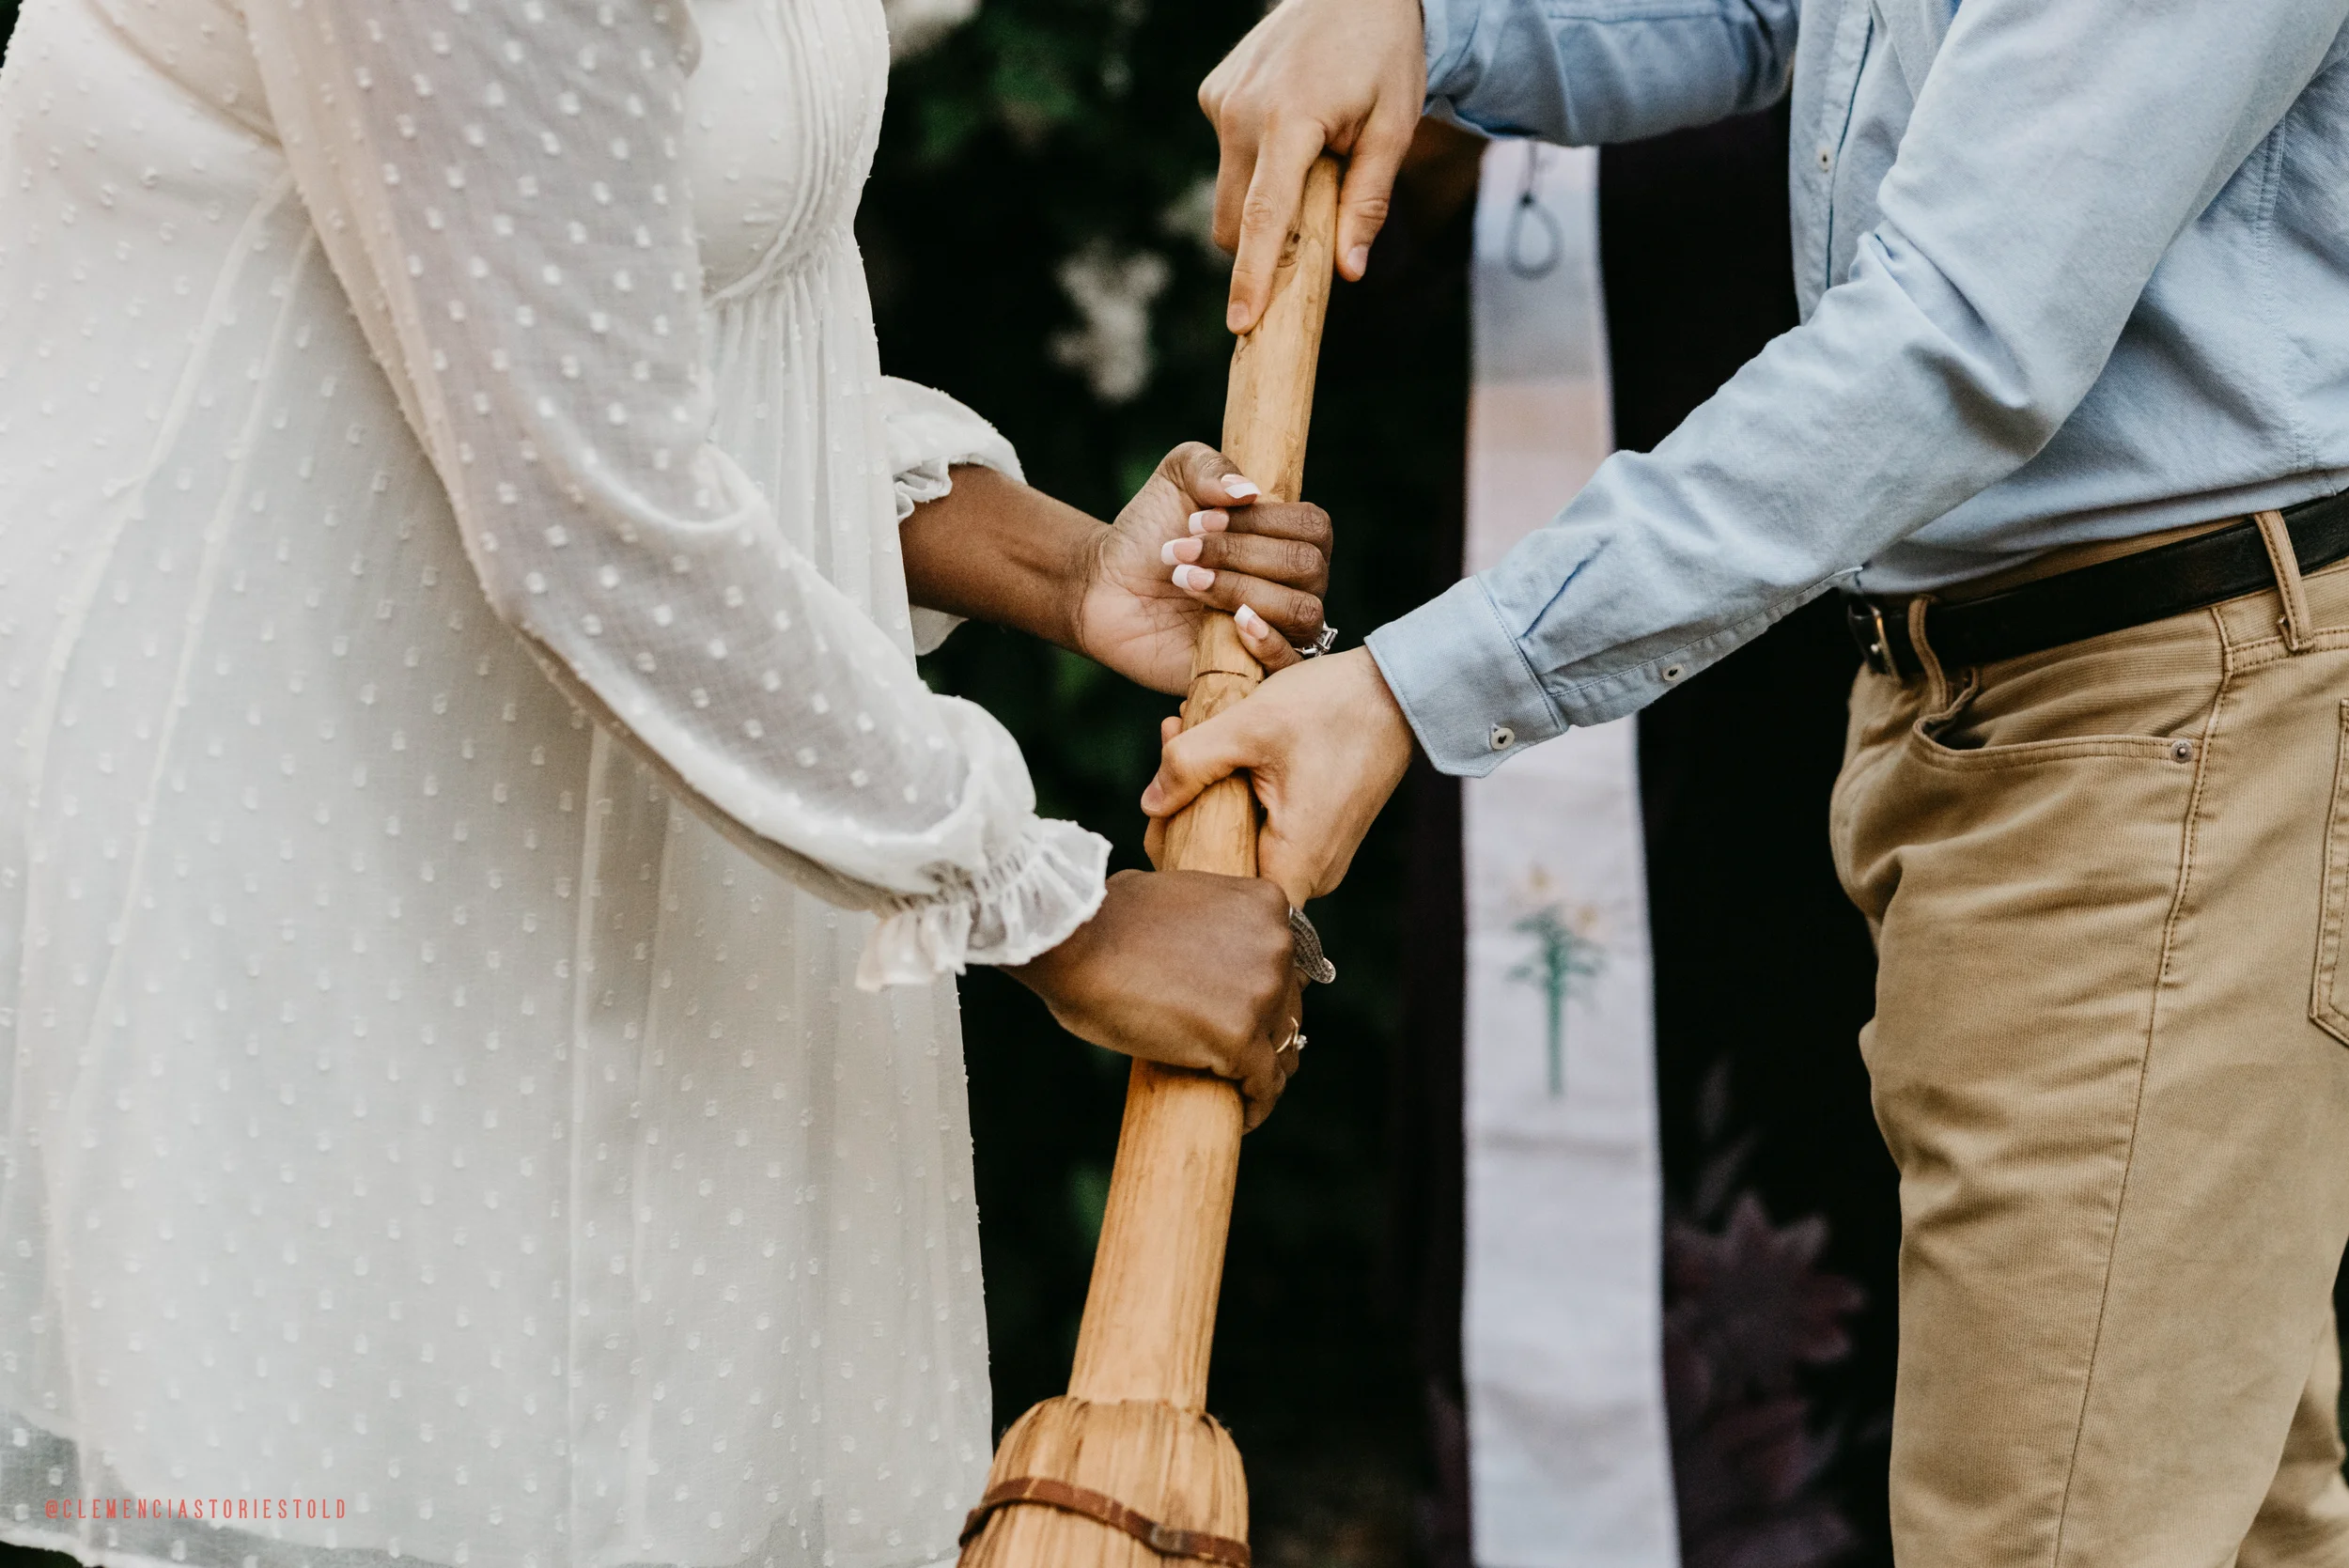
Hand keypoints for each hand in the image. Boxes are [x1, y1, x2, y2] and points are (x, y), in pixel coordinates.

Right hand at [1008, 869, 1305, 1129]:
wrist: (1075, 944)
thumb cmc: (1104, 918)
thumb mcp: (1177, 895)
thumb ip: (1207, 916)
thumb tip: (1197, 940)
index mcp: (1266, 906)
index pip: (1286, 960)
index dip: (1269, 990)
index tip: (1251, 1012)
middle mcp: (1276, 945)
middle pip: (1289, 1004)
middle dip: (1268, 1030)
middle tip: (1244, 1055)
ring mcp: (1261, 992)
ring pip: (1282, 1046)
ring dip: (1266, 1069)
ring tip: (1245, 1088)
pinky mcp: (1238, 1038)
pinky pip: (1264, 1083)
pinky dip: (1257, 1104)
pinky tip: (1245, 1117)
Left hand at [1075, 441, 1333, 695]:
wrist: (1106, 586)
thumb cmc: (1150, 531)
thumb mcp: (1177, 478)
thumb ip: (1211, 467)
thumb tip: (1248, 491)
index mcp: (1286, 538)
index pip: (1312, 527)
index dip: (1262, 521)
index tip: (1199, 519)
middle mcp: (1292, 585)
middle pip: (1307, 568)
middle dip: (1241, 553)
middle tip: (1182, 549)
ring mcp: (1276, 628)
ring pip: (1301, 612)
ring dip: (1240, 589)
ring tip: (1184, 579)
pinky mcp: (1253, 668)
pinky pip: (1290, 662)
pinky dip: (1268, 640)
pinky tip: (1233, 621)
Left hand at [1141, 648, 1412, 903]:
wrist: (1397, 688)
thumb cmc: (1332, 705)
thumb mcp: (1249, 725)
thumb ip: (1190, 764)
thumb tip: (1150, 804)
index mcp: (1297, 862)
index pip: (1222, 900)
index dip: (1181, 868)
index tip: (1161, 819)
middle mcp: (1315, 875)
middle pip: (1230, 879)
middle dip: (1187, 828)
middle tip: (1165, 774)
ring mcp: (1322, 860)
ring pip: (1247, 855)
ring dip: (1211, 812)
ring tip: (1184, 749)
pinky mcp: (1323, 840)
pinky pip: (1268, 839)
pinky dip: (1239, 807)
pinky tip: (1220, 763)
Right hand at [1198, 0, 1425, 331]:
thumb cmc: (1384, 57)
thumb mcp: (1394, 128)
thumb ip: (1367, 202)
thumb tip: (1348, 272)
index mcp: (1288, 122)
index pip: (1263, 216)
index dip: (1252, 276)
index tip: (1240, 323)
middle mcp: (1241, 112)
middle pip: (1235, 220)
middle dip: (1263, 246)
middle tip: (1317, 223)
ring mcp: (1221, 101)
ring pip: (1231, 191)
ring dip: (1266, 198)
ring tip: (1314, 155)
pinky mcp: (1214, 93)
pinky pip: (1230, 154)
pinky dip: (1258, 162)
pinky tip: (1295, 122)